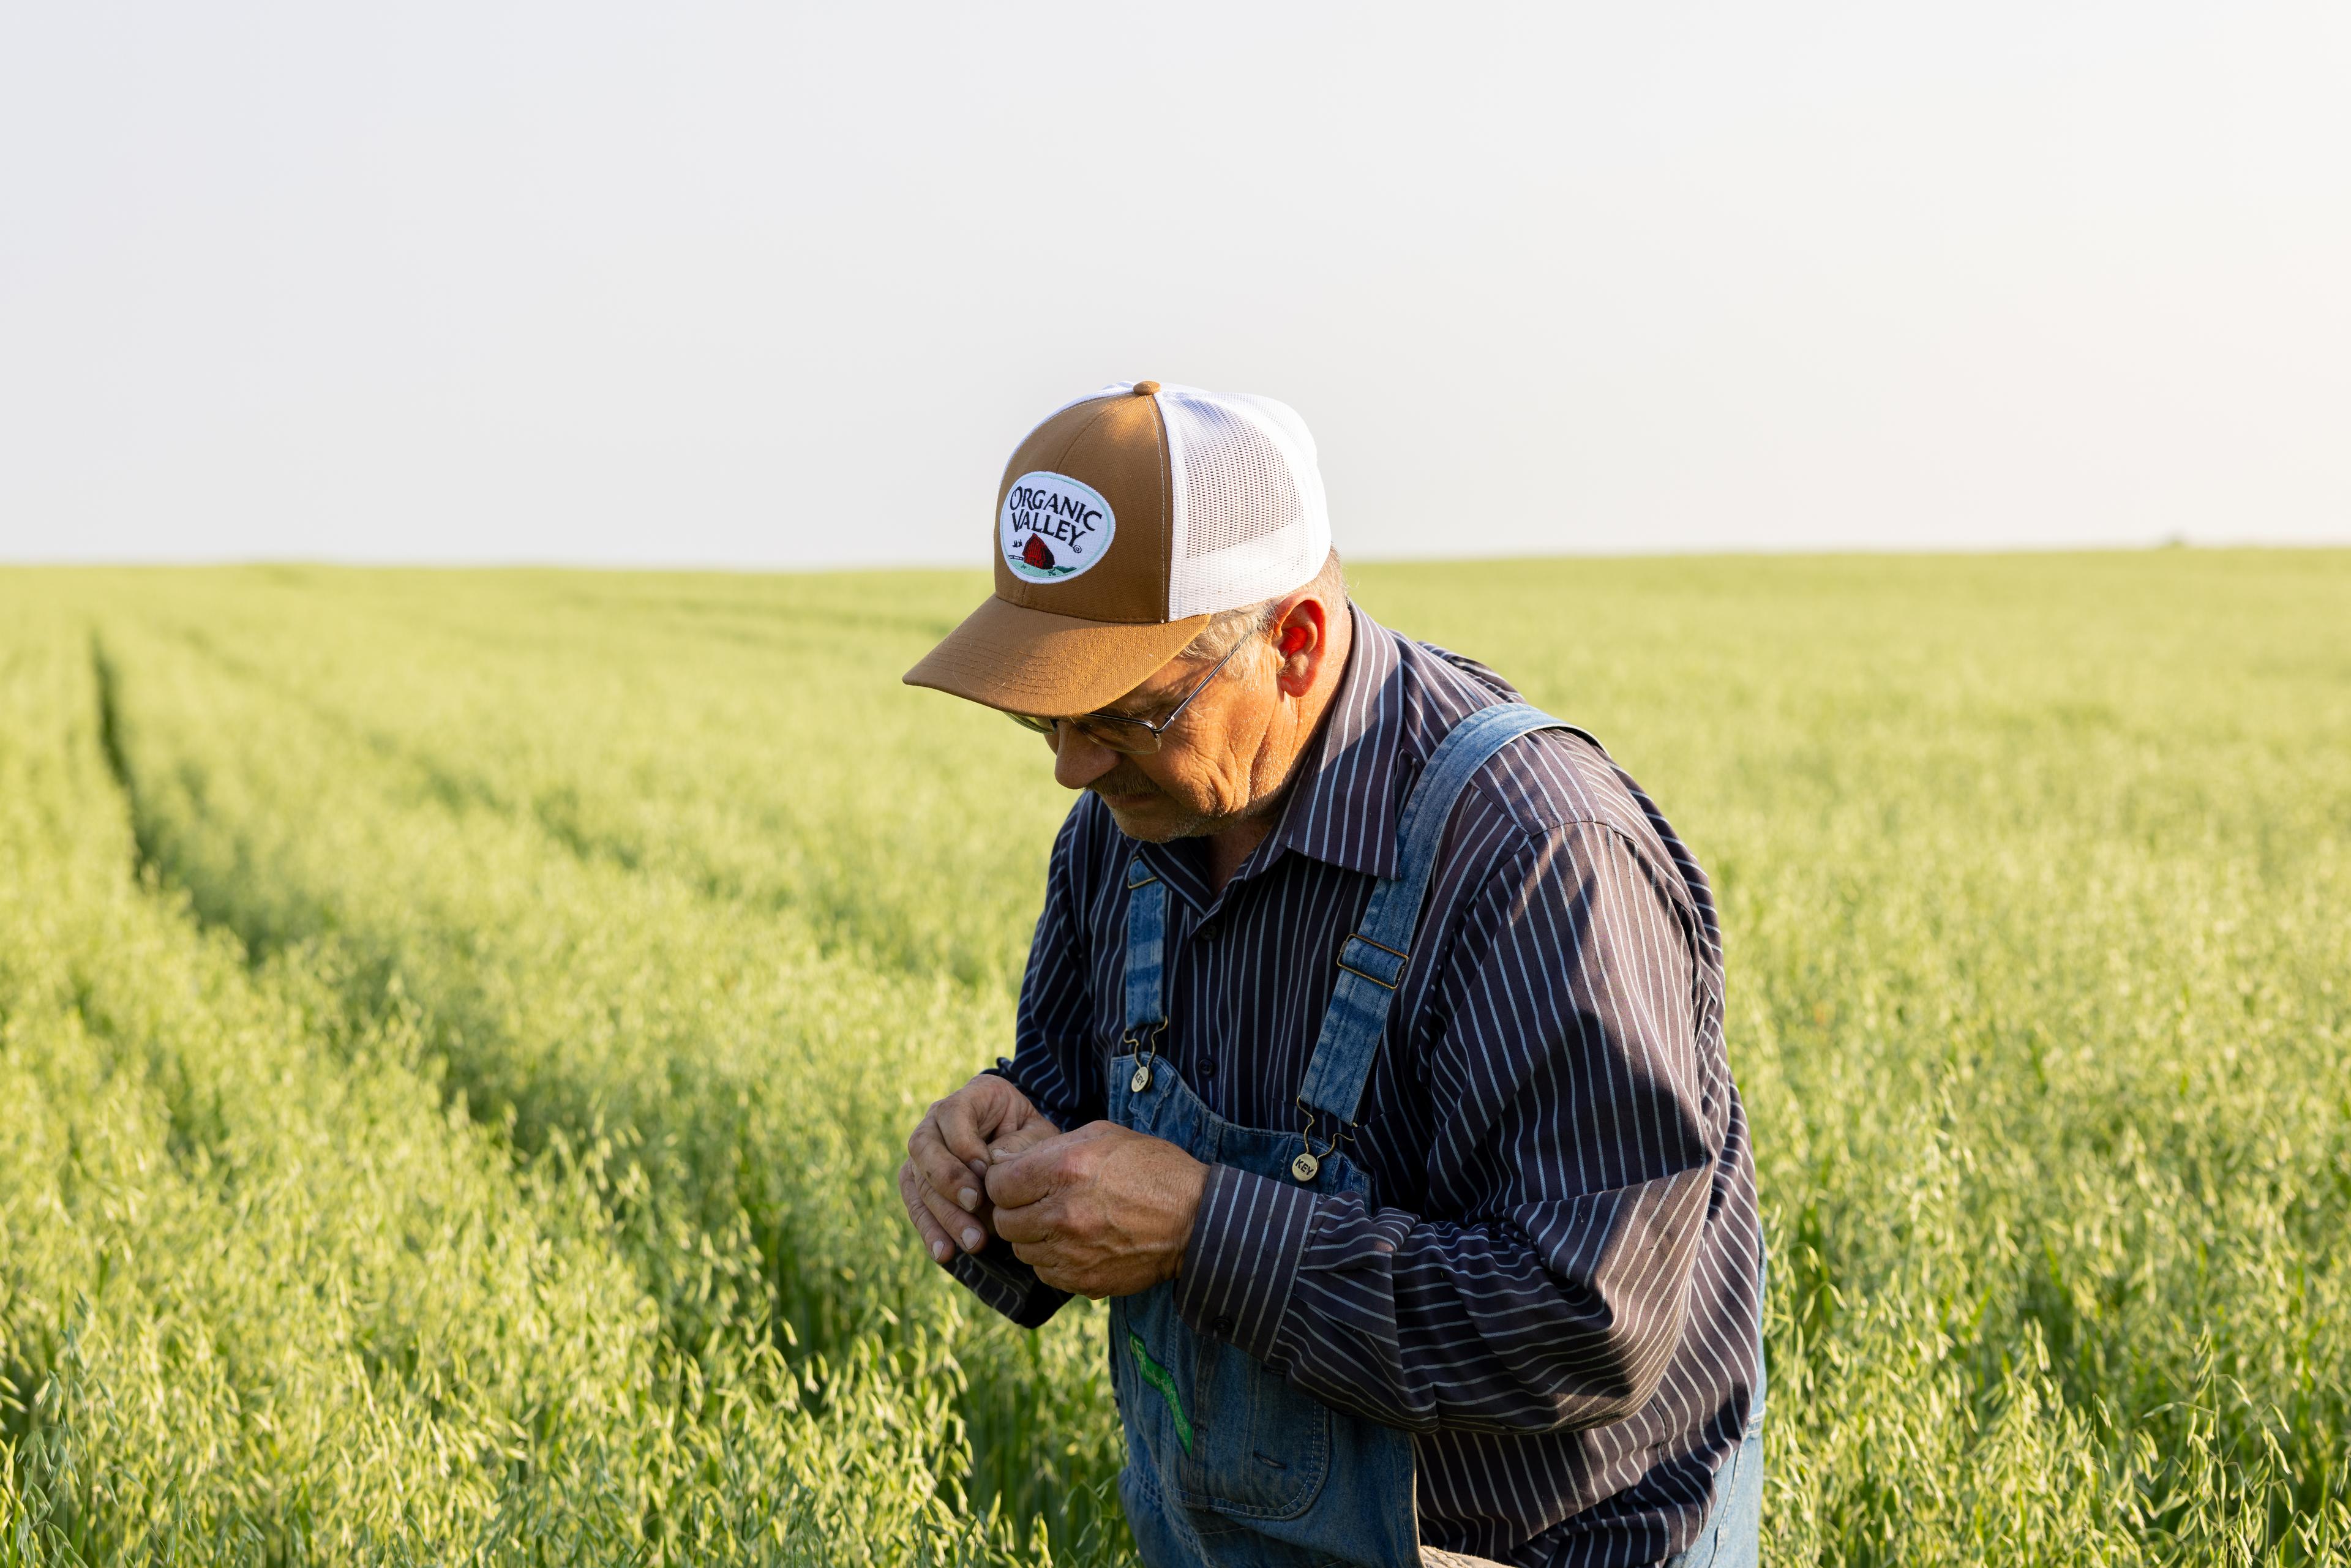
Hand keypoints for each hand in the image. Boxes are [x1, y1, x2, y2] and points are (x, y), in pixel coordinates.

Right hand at [900, 1073, 1059, 1268]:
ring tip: (973, 1242)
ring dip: (943, 1214)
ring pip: (918, 1181)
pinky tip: (945, 1252)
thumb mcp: (1039, 1139)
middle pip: (925, 1147)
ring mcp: (924, 1152)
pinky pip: (916, 1206)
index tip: (984, 1171)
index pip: (953, 1113)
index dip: (963, 1143)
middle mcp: (938, 1120)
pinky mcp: (919, 1183)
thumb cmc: (1037, 1144)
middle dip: (948, 1180)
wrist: (1029, 1161)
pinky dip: (930, 1231)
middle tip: (975, 1205)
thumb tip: (988, 1167)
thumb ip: (1018, 1147)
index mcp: (973, 1096)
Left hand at [984, 1121, 1208, 1299]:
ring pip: (1022, 1251)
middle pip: (1004, 1221)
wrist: (1195, 1220)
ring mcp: (1072, 1253)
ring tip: (1059, 1222)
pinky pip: (1045, 1274)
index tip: (1016, 1178)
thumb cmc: (1152, 1169)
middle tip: (1035, 1202)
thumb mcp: (1103, 1136)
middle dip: (1014, 1210)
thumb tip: (1014, 1159)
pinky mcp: (1084, 1281)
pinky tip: (1074, 1244)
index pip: (998, 1183)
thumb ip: (1053, 1148)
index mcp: (1065, 1170)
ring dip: (1032, 1237)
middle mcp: (1062, 1214)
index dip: (1003, 1179)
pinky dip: (1052, 1261)